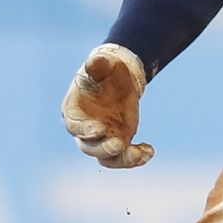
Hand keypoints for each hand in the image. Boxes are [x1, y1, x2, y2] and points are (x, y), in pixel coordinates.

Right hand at [62, 44, 152, 168]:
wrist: (119, 78)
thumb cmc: (106, 70)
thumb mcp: (104, 65)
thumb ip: (98, 65)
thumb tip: (93, 63)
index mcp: (74, 111)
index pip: (75, 125)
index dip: (85, 130)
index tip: (100, 129)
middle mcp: (84, 129)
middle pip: (89, 147)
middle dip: (104, 148)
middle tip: (120, 144)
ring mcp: (101, 139)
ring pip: (106, 158)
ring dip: (122, 159)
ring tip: (140, 153)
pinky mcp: (117, 142)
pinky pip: (123, 157)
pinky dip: (136, 158)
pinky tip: (149, 151)